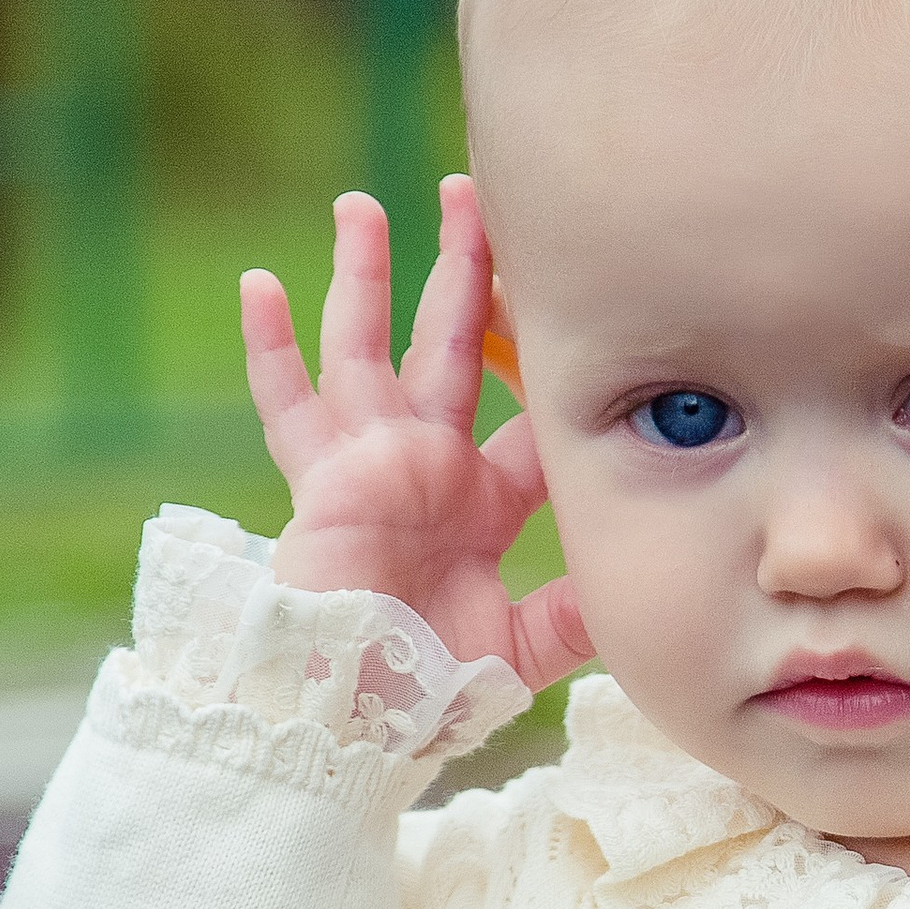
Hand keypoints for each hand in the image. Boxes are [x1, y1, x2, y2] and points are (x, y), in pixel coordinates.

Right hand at [241, 180, 590, 690]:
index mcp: (484, 496)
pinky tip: (260, 287)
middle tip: (471, 192)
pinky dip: (270, 349)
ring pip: (365, 346)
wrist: (358, 716)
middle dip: (461, 268)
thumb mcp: (527, 643)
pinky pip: (287, 403)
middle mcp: (427, 463)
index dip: (543, 347)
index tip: (570, 286)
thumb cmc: (435, 686)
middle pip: (449, 342)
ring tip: (360, 204)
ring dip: (365, 276)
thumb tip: (650, 575)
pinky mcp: (318, 477)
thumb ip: (580, 608)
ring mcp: (368, 461)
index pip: (524, 401)